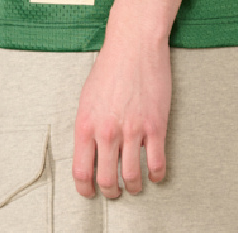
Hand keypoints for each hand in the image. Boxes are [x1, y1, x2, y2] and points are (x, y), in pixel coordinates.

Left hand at [72, 25, 170, 198]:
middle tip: (116, 191)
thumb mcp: (88, 97)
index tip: (91, 192)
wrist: (134, 44)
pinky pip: (156, 164)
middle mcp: (107, 131)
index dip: (86, 189)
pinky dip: (156, 175)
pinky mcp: (155, 126)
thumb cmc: (111, 65)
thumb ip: (89, 126)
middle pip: (107, 180)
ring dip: (134, 187)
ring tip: (136, 185)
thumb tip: (92, 151)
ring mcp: (132, 130)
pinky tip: (155, 174)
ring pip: (132, 177)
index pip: (81, 172)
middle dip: (111, 191)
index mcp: (86, 124)